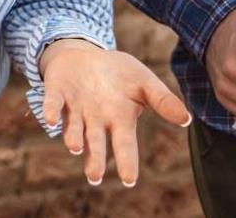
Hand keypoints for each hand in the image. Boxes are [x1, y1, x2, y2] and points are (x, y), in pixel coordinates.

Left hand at [39, 38, 192, 187]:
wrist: (87, 55)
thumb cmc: (119, 73)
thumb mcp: (144, 82)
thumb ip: (162, 100)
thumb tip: (186, 119)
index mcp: (119, 119)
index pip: (125, 144)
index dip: (127, 161)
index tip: (128, 180)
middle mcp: (96, 120)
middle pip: (95, 143)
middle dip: (95, 159)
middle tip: (94, 176)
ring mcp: (75, 108)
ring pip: (73, 127)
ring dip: (73, 137)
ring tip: (75, 148)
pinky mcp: (57, 93)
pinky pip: (53, 103)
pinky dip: (50, 110)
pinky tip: (49, 119)